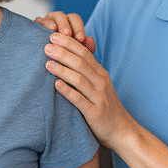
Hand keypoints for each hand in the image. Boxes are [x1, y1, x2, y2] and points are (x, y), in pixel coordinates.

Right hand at [35, 12, 95, 53]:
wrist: (47, 61)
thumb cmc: (64, 56)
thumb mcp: (76, 53)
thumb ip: (86, 47)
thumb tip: (90, 40)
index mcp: (69, 23)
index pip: (75, 19)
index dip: (79, 27)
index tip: (81, 39)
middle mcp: (57, 20)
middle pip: (62, 16)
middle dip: (66, 25)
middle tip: (68, 34)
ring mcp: (45, 22)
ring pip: (50, 17)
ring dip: (54, 24)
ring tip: (57, 32)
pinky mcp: (35, 26)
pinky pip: (38, 21)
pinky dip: (42, 24)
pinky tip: (46, 31)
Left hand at [44, 32, 129, 149]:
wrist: (121, 131)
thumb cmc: (105, 106)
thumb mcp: (99, 84)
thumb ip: (87, 69)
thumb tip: (75, 48)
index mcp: (100, 74)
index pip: (84, 53)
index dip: (69, 43)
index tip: (53, 36)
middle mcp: (101, 83)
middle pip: (81, 63)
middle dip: (63, 53)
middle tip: (46, 46)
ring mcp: (99, 98)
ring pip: (80, 80)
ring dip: (62, 70)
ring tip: (47, 63)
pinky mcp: (95, 113)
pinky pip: (80, 100)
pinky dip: (68, 92)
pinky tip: (56, 85)